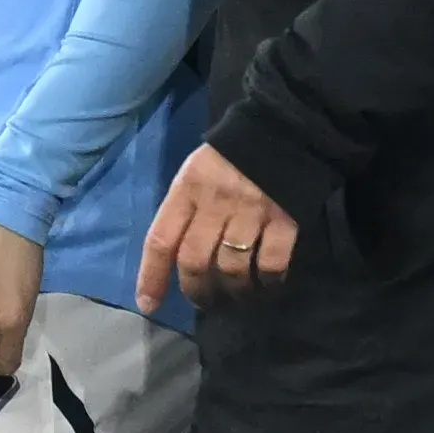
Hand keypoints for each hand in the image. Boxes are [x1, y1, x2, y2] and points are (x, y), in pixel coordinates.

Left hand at [139, 145, 295, 312]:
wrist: (282, 128)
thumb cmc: (230, 154)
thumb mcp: (196, 172)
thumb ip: (185, 208)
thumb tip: (174, 254)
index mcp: (188, 188)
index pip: (160, 239)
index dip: (151, 276)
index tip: (149, 304)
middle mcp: (215, 203)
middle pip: (194, 260)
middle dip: (195, 290)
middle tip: (203, 301)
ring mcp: (252, 212)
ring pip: (231, 268)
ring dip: (231, 291)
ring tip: (234, 296)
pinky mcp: (285, 219)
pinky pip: (271, 263)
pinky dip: (268, 280)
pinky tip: (267, 285)